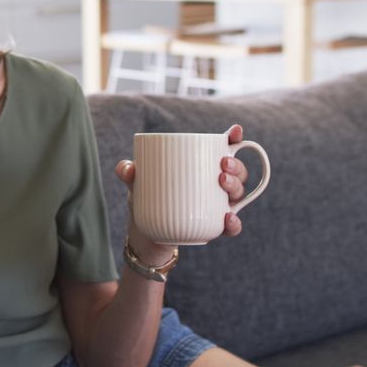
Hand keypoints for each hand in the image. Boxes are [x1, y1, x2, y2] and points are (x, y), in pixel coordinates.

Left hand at [115, 124, 249, 260]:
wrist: (145, 235)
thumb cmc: (146, 198)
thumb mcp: (136, 182)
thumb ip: (128, 172)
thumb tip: (128, 168)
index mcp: (201, 166)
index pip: (223, 149)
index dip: (234, 138)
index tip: (235, 131)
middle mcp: (215, 184)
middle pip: (237, 171)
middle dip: (236, 165)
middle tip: (223, 164)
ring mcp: (217, 206)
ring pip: (238, 195)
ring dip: (236, 186)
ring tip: (222, 182)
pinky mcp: (214, 228)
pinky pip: (231, 226)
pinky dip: (234, 223)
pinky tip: (227, 217)